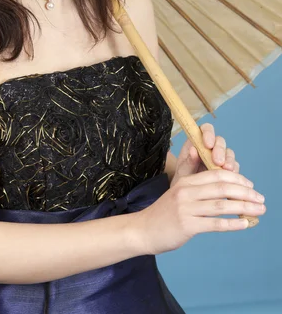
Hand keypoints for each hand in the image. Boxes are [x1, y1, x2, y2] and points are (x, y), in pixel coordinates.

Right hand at [130, 168, 265, 256]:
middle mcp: (186, 192)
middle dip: (245, 192)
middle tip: (261, 199)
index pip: (216, 175)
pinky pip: (214, 223)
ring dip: (244, 207)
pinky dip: (232, 223)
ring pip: (221, 205)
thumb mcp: (178, 194)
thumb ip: (198, 189)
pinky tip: (245, 224)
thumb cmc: (164, 213)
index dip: (236, 179)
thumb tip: (226, 190)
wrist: (143, 229)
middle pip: (222, 188)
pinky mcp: (186, 225)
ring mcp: (186, 208)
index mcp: (186, 181)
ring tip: (259, 210)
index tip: (250, 186)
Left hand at [170, 123, 238, 188]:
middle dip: (220, 150)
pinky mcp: (227, 168)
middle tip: (217, 161)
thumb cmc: (184, 177)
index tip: (208, 144)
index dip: (208, 133)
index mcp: (197, 141)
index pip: (205, 129)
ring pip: (229, 153)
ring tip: (226, 169)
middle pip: (220, 141)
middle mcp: (210, 147)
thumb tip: (193, 150)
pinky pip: (234, 166)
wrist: (189, 194)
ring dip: (229, 160)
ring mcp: (220, 157)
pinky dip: (234, 170)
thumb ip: (188, 162)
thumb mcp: (183, 171)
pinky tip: (231, 176)